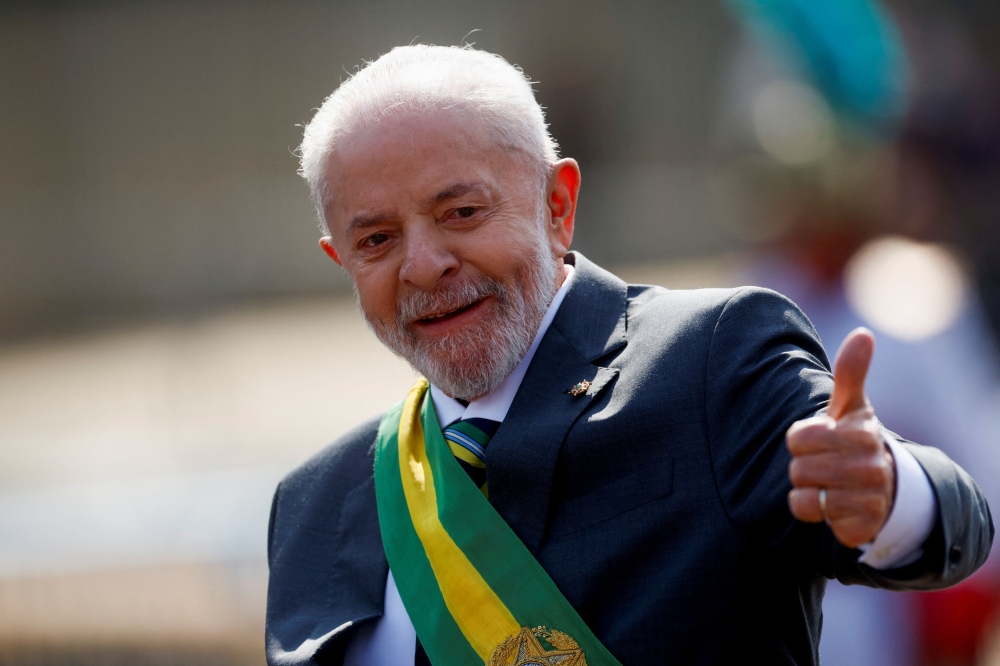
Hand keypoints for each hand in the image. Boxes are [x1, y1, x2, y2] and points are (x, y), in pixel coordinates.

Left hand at [787, 328, 895, 548]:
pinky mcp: (860, 524)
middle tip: (827, 464)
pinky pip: (810, 512)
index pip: (797, 437)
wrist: (884, 490)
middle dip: (804, 466)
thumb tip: (863, 334)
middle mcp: (869, 465)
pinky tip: (832, 503)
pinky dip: (812, 509)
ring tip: (830, 483)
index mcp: (862, 432)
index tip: (824, 440)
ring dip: (808, 487)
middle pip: (798, 466)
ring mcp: (868, 497)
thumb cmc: (855, 440)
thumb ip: (851, 371)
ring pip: (803, 490)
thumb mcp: (852, 406)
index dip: (802, 440)